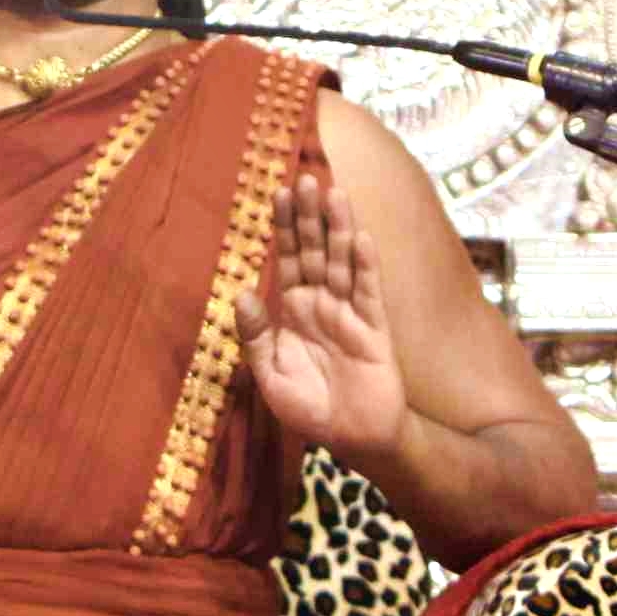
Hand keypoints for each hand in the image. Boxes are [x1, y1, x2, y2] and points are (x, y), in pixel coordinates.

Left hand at [247, 159, 409, 460]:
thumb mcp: (270, 375)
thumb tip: (241, 292)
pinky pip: (368, 291)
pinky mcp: (374, 328)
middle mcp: (321, 304)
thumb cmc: (310, 409)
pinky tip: (359, 237)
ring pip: (343, 261)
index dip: (284, 227)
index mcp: (293, 311)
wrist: (352, 438)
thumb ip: (255, 336)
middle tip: (305, 177)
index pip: (288, 259)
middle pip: (316, 250)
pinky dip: (365, 264)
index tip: (277, 192)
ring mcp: (350, 312)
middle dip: (309, 216)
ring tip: (333, 191)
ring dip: (338, 228)